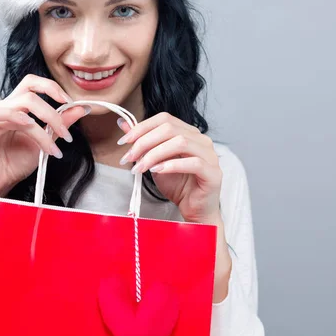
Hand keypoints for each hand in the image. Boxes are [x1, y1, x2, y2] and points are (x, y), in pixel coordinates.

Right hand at [0, 74, 90, 196]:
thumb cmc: (15, 164)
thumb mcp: (45, 142)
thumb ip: (60, 124)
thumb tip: (82, 108)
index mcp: (18, 107)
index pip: (34, 84)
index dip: (53, 88)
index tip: (71, 105)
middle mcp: (5, 106)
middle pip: (30, 89)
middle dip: (54, 112)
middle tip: (66, 133)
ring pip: (22, 104)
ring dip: (43, 124)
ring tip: (53, 148)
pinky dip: (17, 118)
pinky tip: (30, 128)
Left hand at [117, 113, 231, 301]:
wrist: (198, 217)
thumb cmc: (177, 190)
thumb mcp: (154, 164)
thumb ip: (142, 145)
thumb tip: (122, 127)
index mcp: (186, 135)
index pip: (163, 118)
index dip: (141, 127)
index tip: (122, 141)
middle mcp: (200, 141)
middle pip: (169, 127)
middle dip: (143, 141)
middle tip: (125, 157)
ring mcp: (209, 157)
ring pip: (179, 142)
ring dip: (152, 152)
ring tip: (136, 167)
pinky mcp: (213, 174)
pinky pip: (192, 162)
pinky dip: (170, 163)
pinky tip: (152, 171)